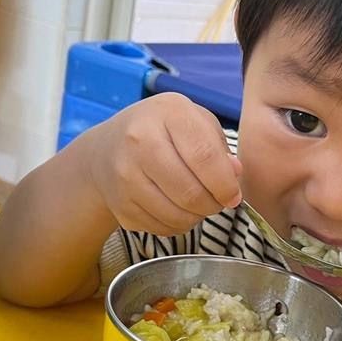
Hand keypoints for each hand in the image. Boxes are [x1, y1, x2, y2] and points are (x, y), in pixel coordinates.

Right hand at [83, 93, 241, 234]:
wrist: (107, 149)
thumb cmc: (162, 132)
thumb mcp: (194, 122)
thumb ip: (218, 146)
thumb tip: (234, 174)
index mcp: (168, 112)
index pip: (205, 156)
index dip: (226, 184)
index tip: (233, 195)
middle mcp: (140, 140)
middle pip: (191, 192)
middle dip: (213, 204)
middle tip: (217, 201)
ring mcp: (125, 174)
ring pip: (177, 216)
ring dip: (196, 217)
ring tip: (197, 203)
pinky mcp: (120, 204)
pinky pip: (162, 228)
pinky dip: (177, 224)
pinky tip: (175, 208)